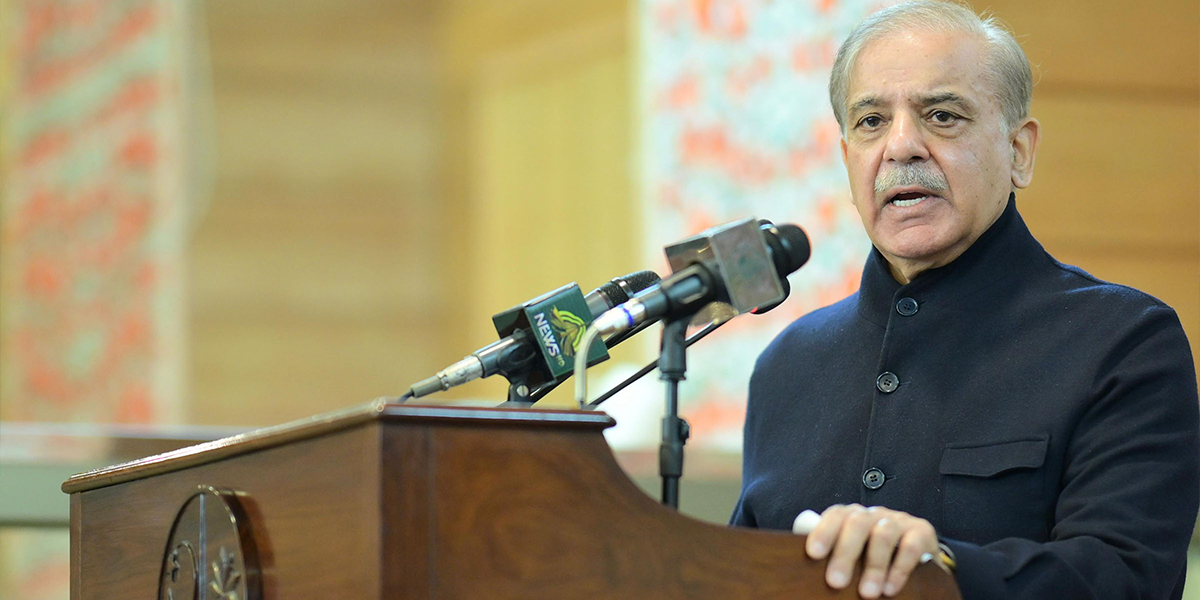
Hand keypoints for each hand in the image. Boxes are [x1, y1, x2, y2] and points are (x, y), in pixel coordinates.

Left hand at [800, 504, 939, 597]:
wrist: (919, 558)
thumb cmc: (874, 558)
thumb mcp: (853, 557)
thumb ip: (833, 557)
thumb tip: (806, 573)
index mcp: (852, 517)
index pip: (835, 515)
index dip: (823, 531)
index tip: (813, 554)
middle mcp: (874, 514)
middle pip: (856, 523)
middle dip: (845, 554)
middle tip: (836, 582)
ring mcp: (898, 521)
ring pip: (883, 534)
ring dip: (873, 566)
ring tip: (867, 593)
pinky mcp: (922, 532)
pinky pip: (910, 546)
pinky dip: (899, 569)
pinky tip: (890, 588)